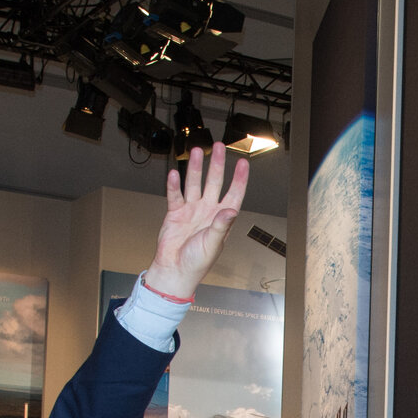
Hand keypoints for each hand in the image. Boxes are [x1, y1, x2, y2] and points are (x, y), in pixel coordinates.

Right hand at [142, 147, 247, 300]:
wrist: (174, 270)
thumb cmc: (197, 263)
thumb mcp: (213, 243)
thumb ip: (221, 225)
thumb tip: (231, 210)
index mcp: (221, 219)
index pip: (234, 194)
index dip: (239, 179)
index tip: (243, 164)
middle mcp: (208, 211)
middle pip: (214, 182)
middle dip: (216, 165)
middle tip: (218, 147)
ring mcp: (192, 210)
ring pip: (194, 184)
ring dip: (195, 168)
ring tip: (196, 152)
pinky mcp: (176, 213)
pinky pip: (175, 195)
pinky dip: (174, 185)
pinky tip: (174, 174)